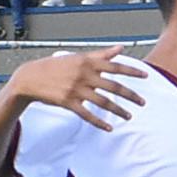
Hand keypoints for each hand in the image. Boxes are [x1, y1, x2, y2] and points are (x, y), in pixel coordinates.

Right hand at [10, 46, 147, 132]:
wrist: (30, 77)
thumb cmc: (56, 66)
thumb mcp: (79, 57)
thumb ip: (102, 55)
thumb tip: (121, 48)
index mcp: (87, 62)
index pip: (115, 67)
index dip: (132, 72)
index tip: (146, 76)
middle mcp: (84, 75)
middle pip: (113, 86)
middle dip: (130, 96)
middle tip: (143, 103)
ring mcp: (76, 89)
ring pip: (103, 102)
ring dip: (119, 110)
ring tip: (129, 116)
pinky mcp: (68, 102)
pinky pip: (87, 115)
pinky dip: (99, 122)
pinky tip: (109, 128)